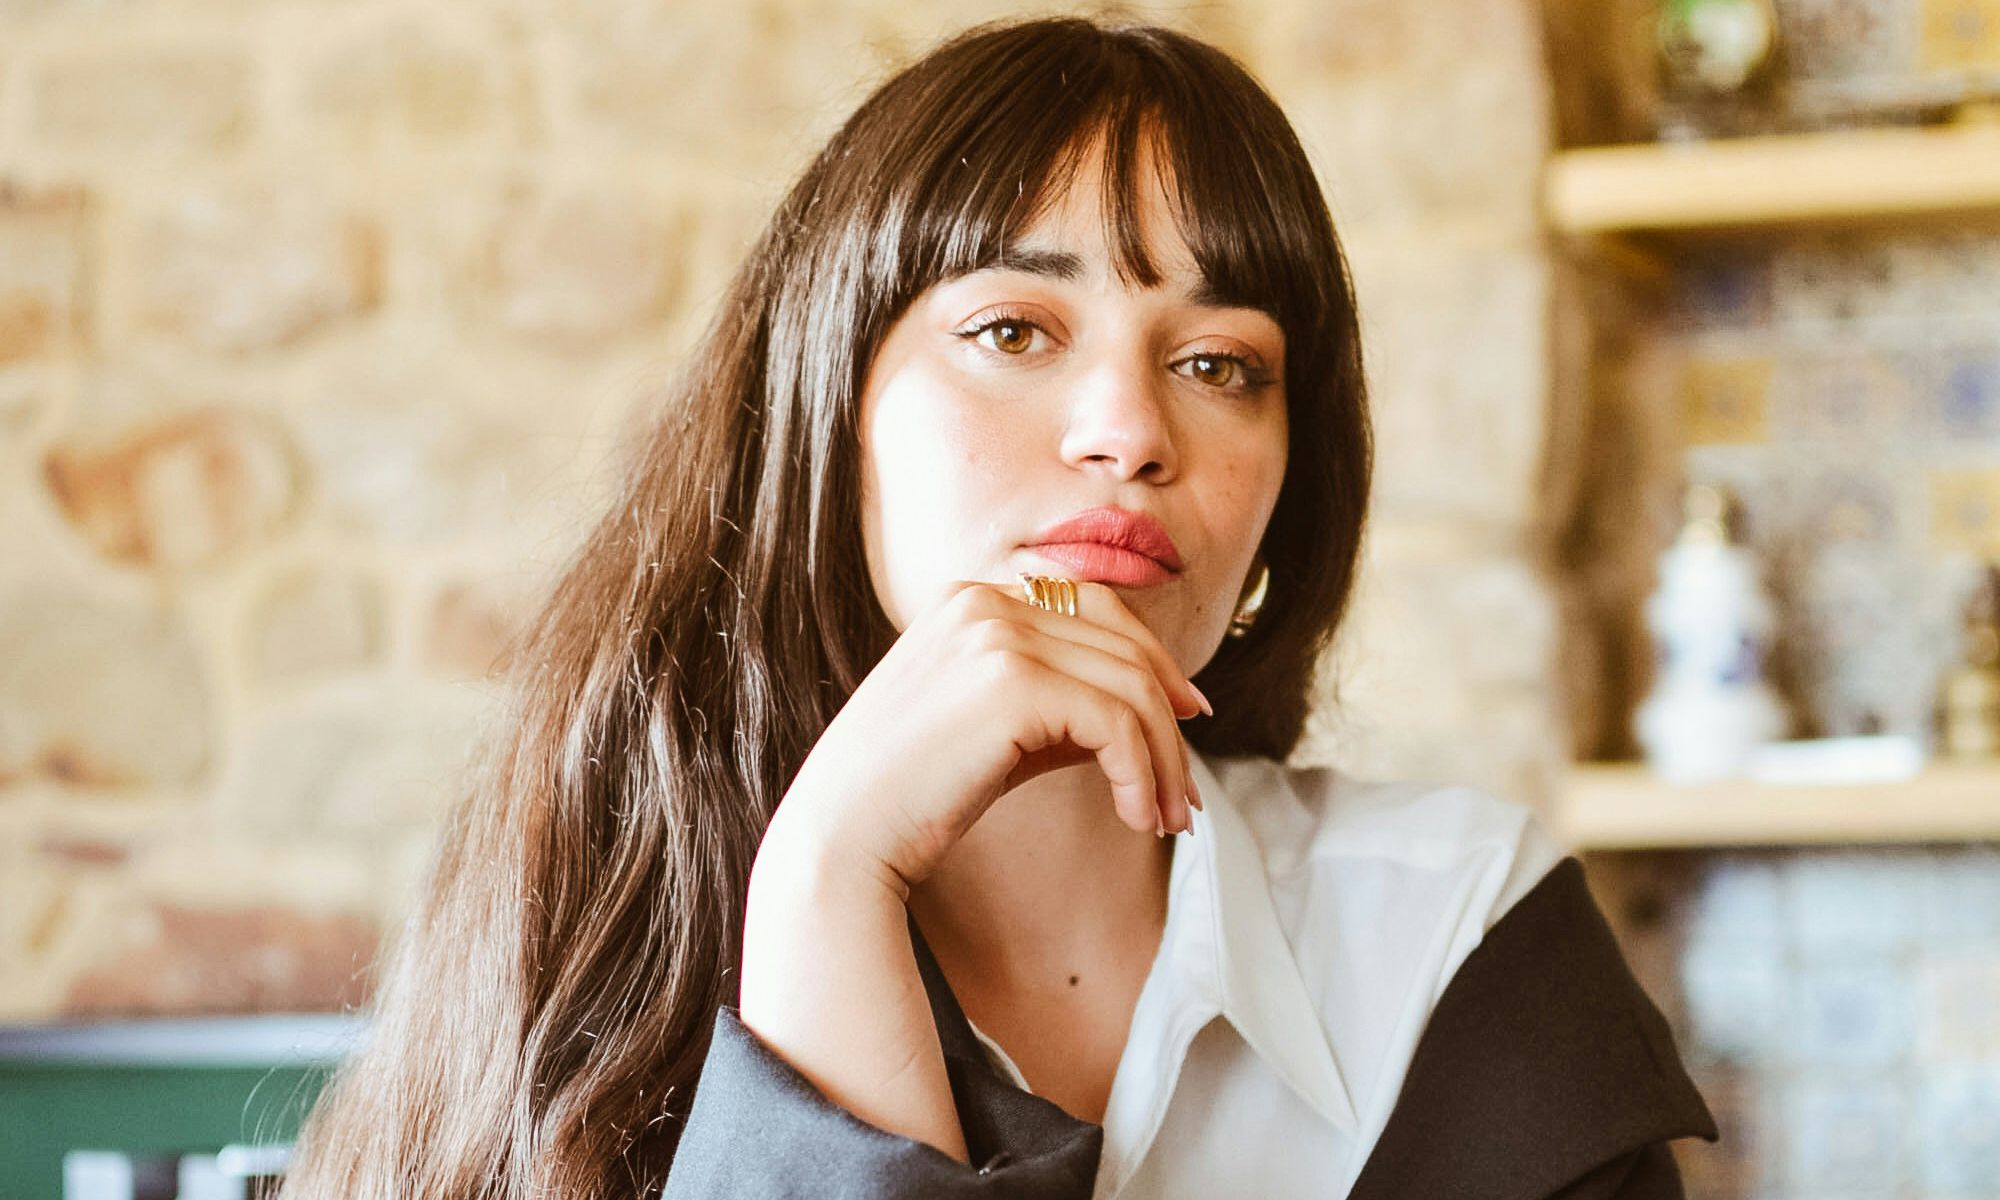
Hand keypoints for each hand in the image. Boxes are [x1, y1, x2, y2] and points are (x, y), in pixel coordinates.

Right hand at [771, 577, 1207, 893]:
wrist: (841, 839)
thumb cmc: (910, 796)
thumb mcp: (991, 727)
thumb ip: (1056, 701)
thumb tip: (1146, 712)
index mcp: (971, 598)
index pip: (1095, 608)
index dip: (1154, 661)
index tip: (1187, 717)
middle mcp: (984, 601)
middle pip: (1124, 643)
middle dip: (1169, 718)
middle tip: (1184, 791)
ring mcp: (996, 635)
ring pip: (1131, 685)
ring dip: (1163, 758)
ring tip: (1165, 818)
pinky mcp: (1012, 682)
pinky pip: (1116, 722)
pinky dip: (1140, 772)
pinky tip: (1135, 815)